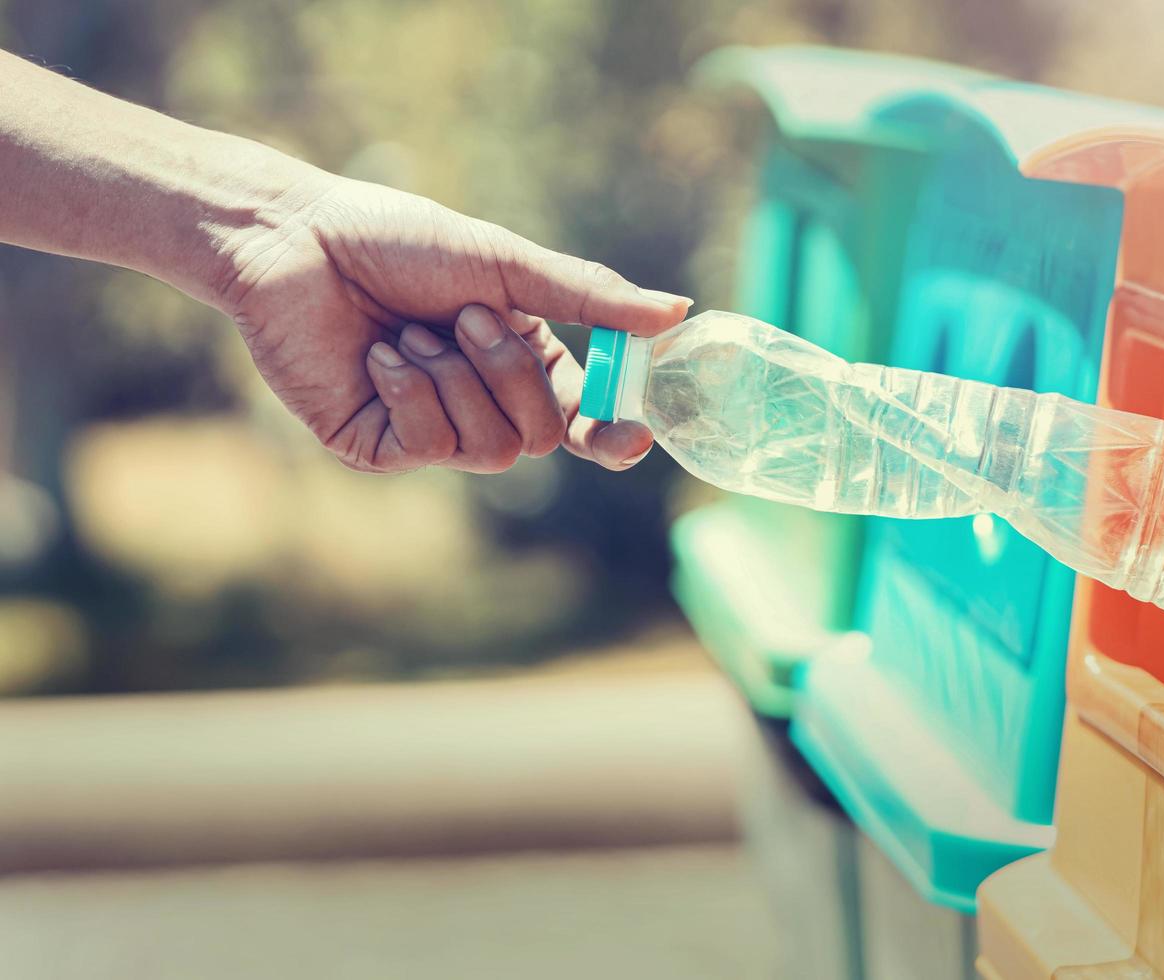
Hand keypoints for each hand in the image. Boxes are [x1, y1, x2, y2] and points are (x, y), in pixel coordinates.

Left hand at [217, 175, 689, 473]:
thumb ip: (589, 294)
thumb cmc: (397, 240)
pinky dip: (412, 393)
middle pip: (542, 437)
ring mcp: (430, 431)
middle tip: (468, 317)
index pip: (581, 420)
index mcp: (520, 360)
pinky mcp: (380, 447)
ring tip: (411, 333)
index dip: (611, 433)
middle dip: (511, 374)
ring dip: (456, 379)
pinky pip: (431, 447)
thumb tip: (678, 311)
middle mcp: (480, 402)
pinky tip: (380, 357)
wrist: (296, 241)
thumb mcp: (505, 262)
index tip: (631, 432)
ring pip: (493, 450)